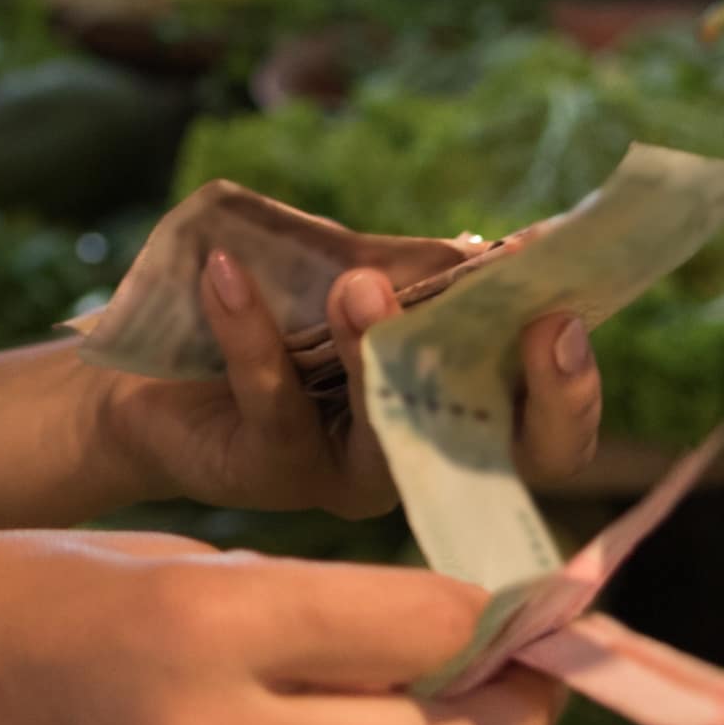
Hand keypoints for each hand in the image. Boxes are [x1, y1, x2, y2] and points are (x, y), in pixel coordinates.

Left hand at [93, 246, 606, 515]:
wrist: (152, 376)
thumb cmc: (274, 321)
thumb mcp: (353, 281)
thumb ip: (422, 275)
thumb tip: (504, 247)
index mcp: (458, 415)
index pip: (546, 434)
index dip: (571, 392)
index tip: (566, 318)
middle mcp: (419, 460)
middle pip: (498, 451)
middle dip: (522, 390)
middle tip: (530, 318)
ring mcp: (349, 476)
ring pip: (382, 425)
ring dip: (372, 347)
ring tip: (356, 283)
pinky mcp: (272, 471)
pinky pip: (271, 400)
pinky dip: (250, 329)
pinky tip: (227, 271)